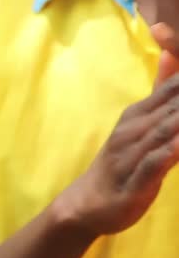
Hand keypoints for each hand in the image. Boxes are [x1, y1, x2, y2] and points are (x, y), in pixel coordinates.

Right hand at [54, 22, 178, 237]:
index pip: (175, 81)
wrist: (86, 204)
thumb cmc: (120, 163)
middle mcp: (137, 125)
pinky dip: (176, 149)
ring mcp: (135, 150)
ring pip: (171, 126)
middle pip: (176, 98)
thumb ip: (160, 88)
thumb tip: (170, 53)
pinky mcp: (137, 177)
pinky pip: (161, 160)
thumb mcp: (140, 122)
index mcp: (141, 112)